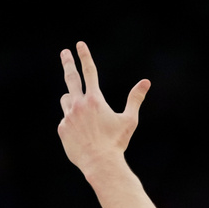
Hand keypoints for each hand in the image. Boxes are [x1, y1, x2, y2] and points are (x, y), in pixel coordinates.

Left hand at [57, 42, 149, 172]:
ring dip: (74, 101)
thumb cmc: (117, 142)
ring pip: (67, 100)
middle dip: (68, 63)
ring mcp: (68, 116)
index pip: (89, 72)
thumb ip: (135, 99)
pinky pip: (66, 120)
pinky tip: (84, 136)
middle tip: (64, 52)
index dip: (85, 56)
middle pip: (71, 78)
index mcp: (95, 100)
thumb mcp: (129, 120)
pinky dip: (74, 123)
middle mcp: (79, 104)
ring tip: (86, 117)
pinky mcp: (62, 128)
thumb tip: (146, 82)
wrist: (100, 163)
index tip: (79, 45)